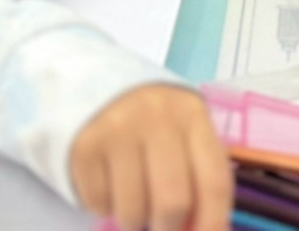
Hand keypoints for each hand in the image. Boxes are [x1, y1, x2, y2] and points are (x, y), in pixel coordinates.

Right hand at [70, 84, 230, 230]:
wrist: (92, 83)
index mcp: (192, 114)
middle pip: (173, 203)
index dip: (213, 224)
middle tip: (160, 227)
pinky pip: (98, 203)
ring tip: (132, 198)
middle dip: (168, 229)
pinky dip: (103, 206)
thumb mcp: (182, 133)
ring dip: (133, 220)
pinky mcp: (85, 144)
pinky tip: (107, 181)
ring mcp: (118, 128)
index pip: (213, 182)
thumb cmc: (150, 121)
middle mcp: (157, 116)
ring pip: (133, 211)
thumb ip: (198, 175)